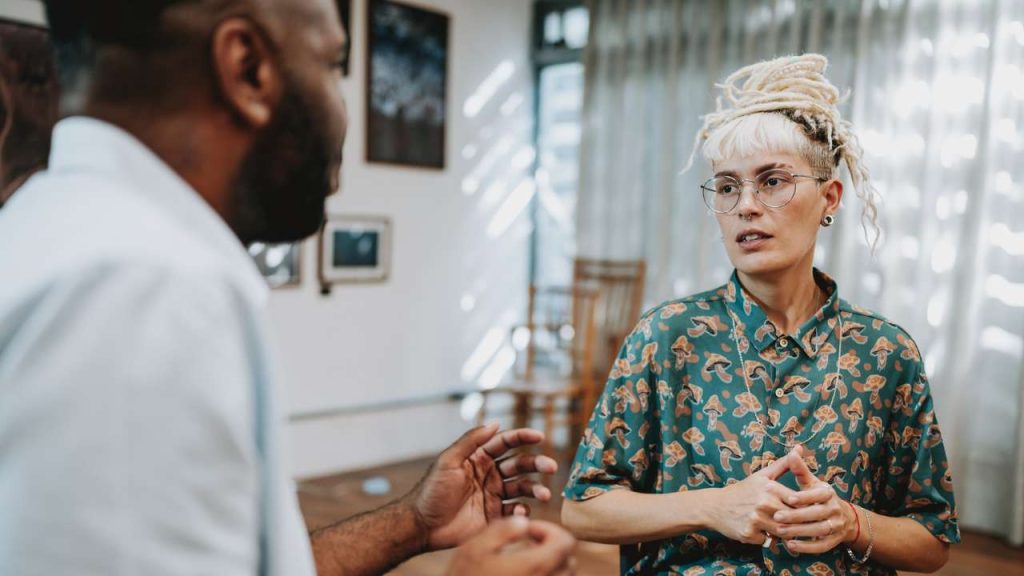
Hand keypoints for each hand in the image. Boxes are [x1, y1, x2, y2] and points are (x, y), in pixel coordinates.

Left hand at [408, 423, 557, 549]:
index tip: (539, 436)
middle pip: (520, 465)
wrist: (423, 525)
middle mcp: (490, 475)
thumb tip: (495, 422)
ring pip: (522, 488)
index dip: (522, 437)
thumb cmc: (432, 491)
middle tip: (550, 467)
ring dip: (535, 489)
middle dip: (537, 464)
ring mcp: (494, 496)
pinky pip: (515, 511)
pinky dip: (522, 511)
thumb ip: (471, 441)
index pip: (505, 443)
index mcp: (479, 458)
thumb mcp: (449, 461)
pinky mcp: (495, 516)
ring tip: (544, 494)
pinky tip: (520, 512)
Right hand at [447, 517, 575, 575]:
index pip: (565, 542)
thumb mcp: (477, 547)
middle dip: (553, 546)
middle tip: (530, 543)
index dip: (548, 530)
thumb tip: (524, 522)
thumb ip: (504, 530)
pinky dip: (547, 575)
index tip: (528, 532)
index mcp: (533, 567)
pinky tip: (523, 573)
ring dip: (552, 563)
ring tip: (527, 559)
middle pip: (569, 561)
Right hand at [707, 448, 800, 544]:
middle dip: (797, 522)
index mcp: (770, 488)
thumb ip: (784, 464)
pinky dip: (768, 539)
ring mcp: (755, 520)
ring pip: (782, 532)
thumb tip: (800, 448)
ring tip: (782, 527)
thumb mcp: (762, 475)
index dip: (805, 507)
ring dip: (784, 531)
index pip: (799, 501)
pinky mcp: (748, 534)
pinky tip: (764, 532)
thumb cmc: (743, 490)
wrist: (716, 506)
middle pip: (793, 518)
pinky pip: (768, 541)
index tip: (806, 509)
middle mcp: (763, 503)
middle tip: (799, 523)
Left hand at [773, 446, 857, 553]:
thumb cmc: (818, 497)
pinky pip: (821, 546)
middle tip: (777, 516)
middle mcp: (835, 509)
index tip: (788, 498)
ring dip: (799, 532)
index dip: (804, 497)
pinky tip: (790, 545)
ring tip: (780, 531)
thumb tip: (793, 451)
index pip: (817, 495)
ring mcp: (836, 526)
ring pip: (818, 530)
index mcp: (828, 493)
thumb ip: (800, 470)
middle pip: (816, 514)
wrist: (843, 518)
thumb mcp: (811, 482)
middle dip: (796, 516)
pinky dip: (806, 547)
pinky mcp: (834, 541)